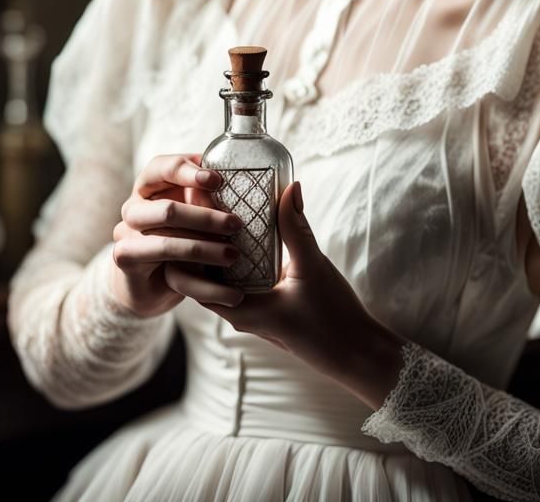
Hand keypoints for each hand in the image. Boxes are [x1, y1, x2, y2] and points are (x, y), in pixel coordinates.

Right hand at [109, 153, 243, 318]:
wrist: (149, 280)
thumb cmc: (180, 232)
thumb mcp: (194, 207)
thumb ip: (208, 191)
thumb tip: (242, 174)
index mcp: (151, 183)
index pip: (163, 167)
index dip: (189, 172)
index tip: (218, 181)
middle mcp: (134, 205)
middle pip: (167, 209)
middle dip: (205, 218)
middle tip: (236, 225)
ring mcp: (126, 233)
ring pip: (167, 243)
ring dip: (204, 250)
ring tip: (234, 256)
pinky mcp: (128, 261)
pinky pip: (168, 273)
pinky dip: (203, 282)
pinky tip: (227, 287)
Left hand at [168, 180, 385, 388]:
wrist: (355, 352)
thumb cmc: (333, 318)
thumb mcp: (312, 268)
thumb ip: (296, 229)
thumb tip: (289, 188)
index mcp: (238, 309)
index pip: (189, 276)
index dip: (185, 241)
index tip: (190, 207)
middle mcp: (237, 311)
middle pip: (200, 270)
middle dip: (198, 235)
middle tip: (202, 197)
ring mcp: (250, 307)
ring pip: (220, 272)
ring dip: (217, 242)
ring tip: (219, 205)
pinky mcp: (264, 302)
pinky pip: (240, 274)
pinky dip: (238, 250)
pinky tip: (247, 226)